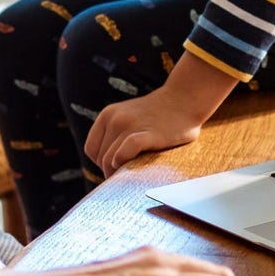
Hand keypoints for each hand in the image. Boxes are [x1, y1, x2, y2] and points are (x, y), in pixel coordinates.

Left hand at [85, 87, 208, 175]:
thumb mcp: (127, 117)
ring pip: (111, 159)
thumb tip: (107, 165)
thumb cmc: (157, 115)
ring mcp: (131, 125)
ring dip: (119, 172)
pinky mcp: (149, 134)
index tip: (116, 168)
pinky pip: (127, 150)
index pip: (91, 149)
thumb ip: (114, 134)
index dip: (101, 163)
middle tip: (127, 176)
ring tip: (133, 174)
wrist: (184, 99)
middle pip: (101, 158)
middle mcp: (115, 119)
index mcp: (107, 115)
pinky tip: (132, 165)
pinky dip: (124, 160)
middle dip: (111, 171)